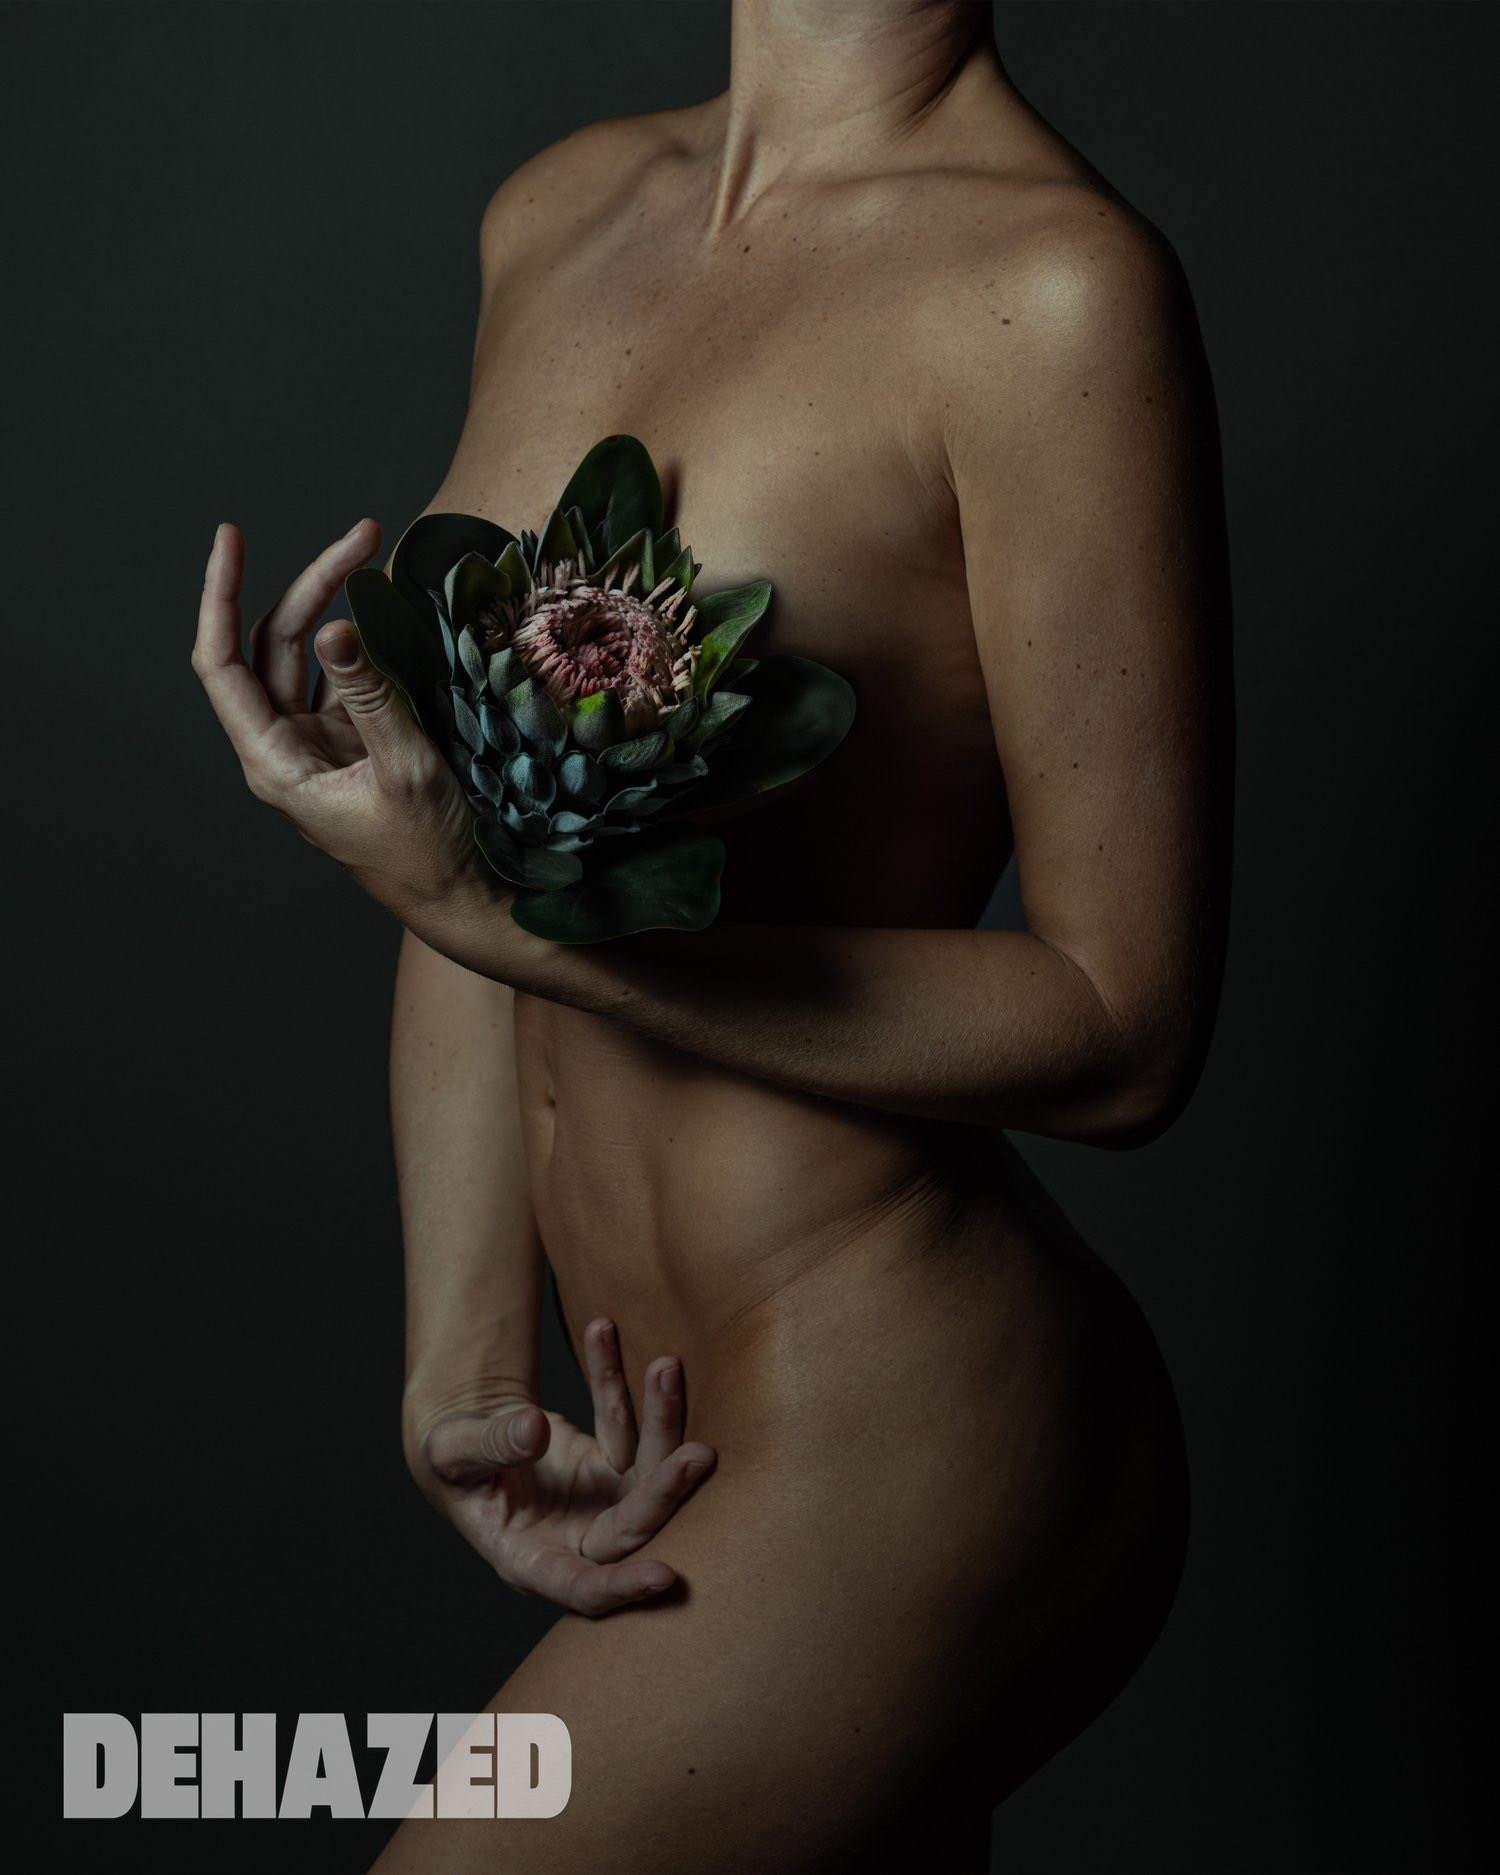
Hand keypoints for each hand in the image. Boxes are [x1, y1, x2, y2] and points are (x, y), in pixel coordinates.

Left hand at [191, 520, 484, 916]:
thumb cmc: (429, 853)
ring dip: (338, 606)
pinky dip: (368, 642)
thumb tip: (334, 626)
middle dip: (313, 585)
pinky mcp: (361, 746)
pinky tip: (396, 612)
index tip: (231, 539)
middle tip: (365, 535)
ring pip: (314, 657)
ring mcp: (325, 746)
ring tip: (375, 556)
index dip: (220, 596)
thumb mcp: (404, 768)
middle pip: (277, 645)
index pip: (223, 664)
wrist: (464, 900)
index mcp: (276, 763)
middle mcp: (289, 750)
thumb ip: (369, 695)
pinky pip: (352, 680)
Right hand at [406, 1320, 716, 1615]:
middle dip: (665, 1491)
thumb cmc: (451, 1463)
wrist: (465, 1438)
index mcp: (531, 1560)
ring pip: (647, 1469)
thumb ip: (489, 1444)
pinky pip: (625, 1424)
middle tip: (699, 1453)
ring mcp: (601, 1501)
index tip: (667, 1577)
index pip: (584, 1587)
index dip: (623, 1587)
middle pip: (634, 1524)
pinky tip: (603, 1332)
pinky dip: (615, 1380)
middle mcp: (577, 1539)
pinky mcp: (611, 1465)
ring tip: (666, 1366)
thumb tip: (533, 1430)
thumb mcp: (451, 1453)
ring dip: (659, 1418)